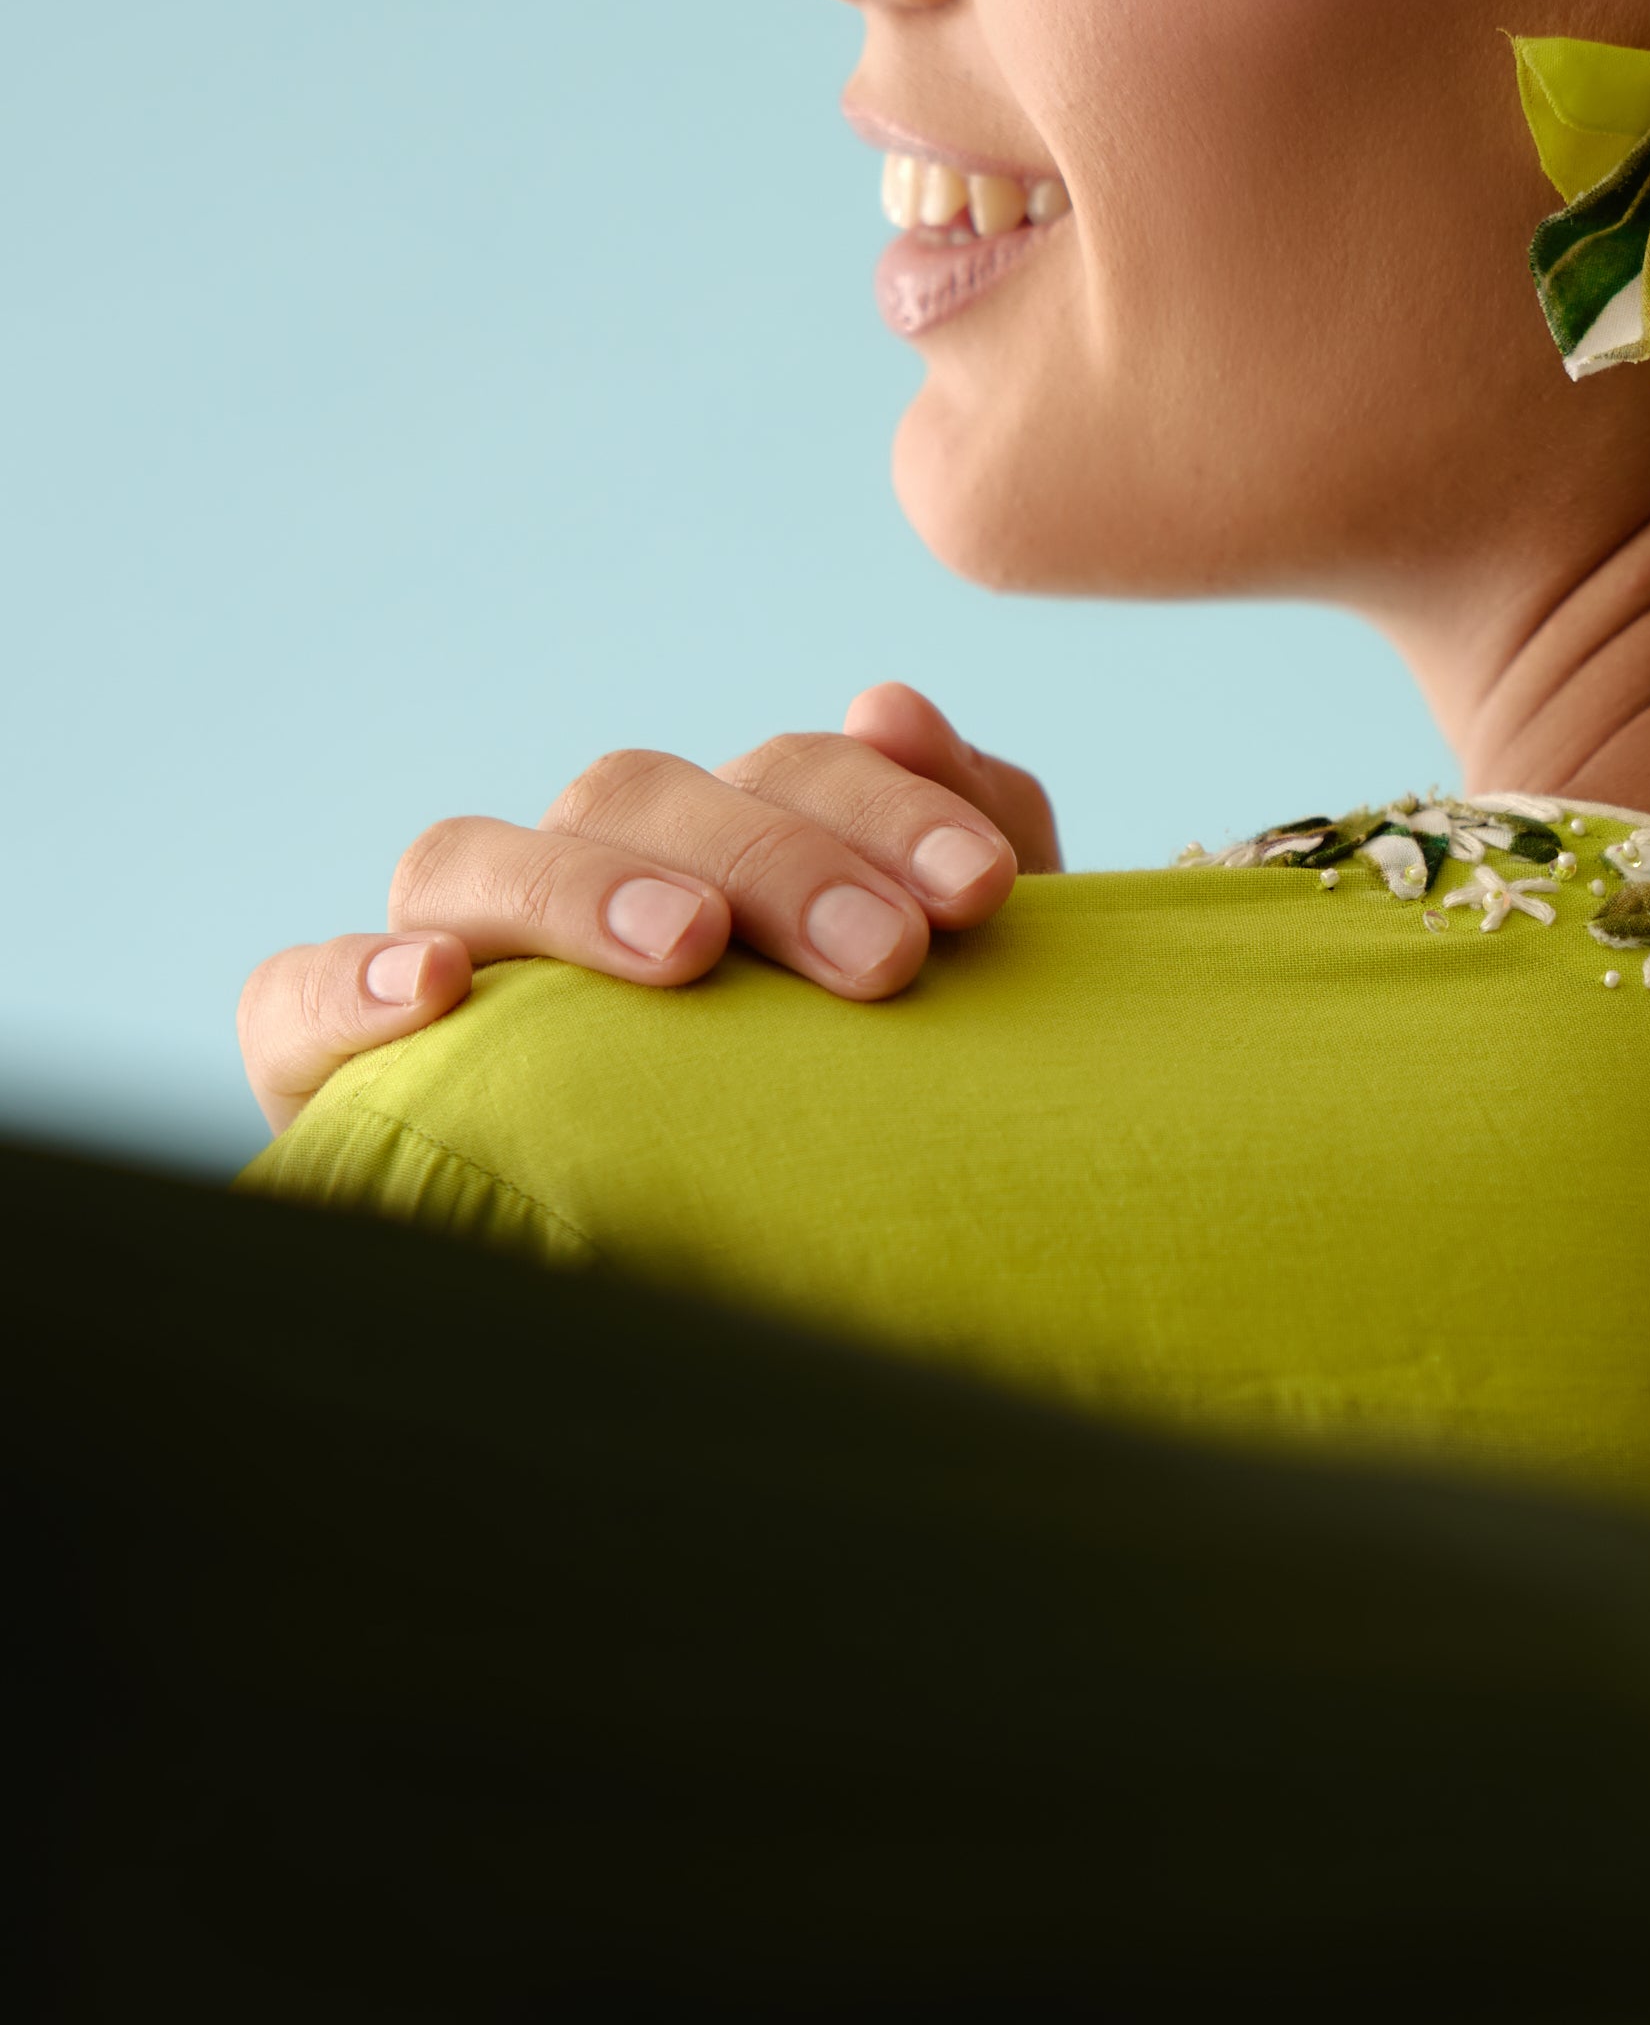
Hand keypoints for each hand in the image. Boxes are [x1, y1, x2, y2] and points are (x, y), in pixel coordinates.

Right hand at [237, 683, 1060, 1135]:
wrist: (798, 1321)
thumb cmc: (877, 1147)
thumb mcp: (956, 1008)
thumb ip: (968, 846)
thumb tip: (897, 703)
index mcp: (721, 857)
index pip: (775, 769)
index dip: (877, 800)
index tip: (983, 889)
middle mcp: (579, 885)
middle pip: (630, 793)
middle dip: (770, 859)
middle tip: (885, 958)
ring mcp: (455, 967)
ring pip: (467, 857)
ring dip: (579, 887)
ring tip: (683, 951)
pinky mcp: (335, 1068)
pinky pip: (290, 996)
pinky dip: (343, 979)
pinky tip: (430, 989)